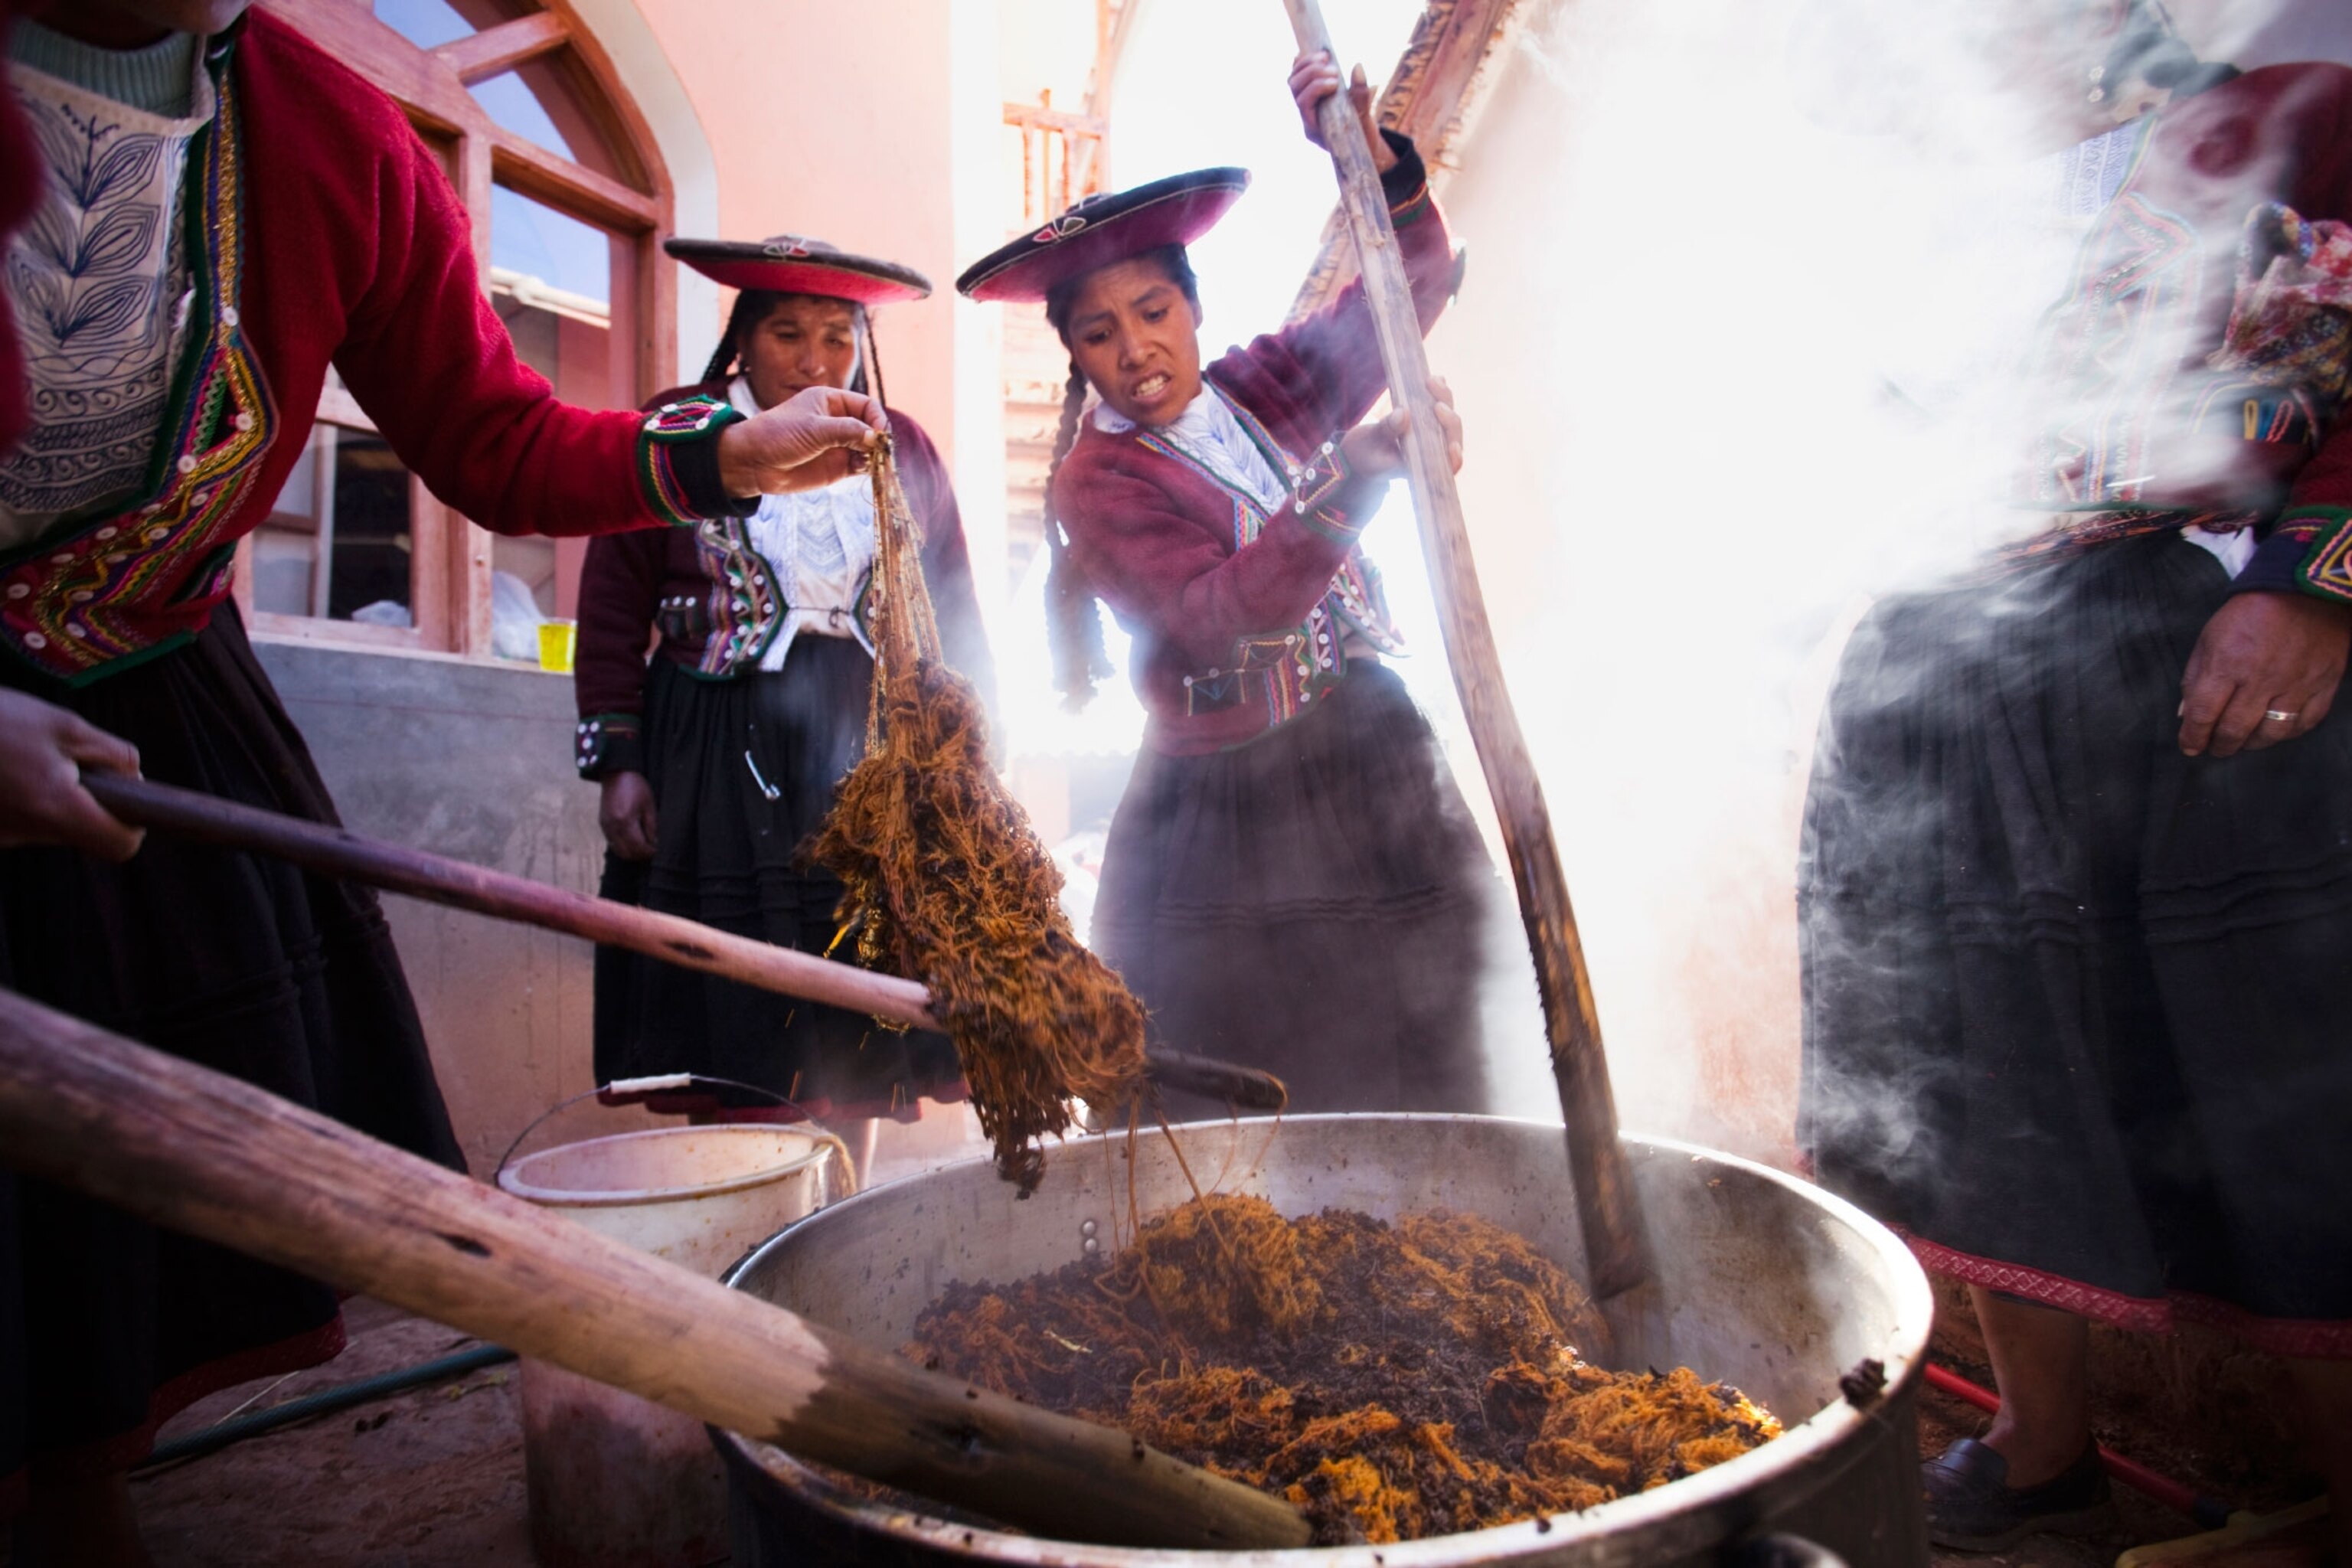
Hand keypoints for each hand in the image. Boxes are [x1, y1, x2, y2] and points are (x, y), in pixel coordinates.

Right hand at [0, 689, 143, 859]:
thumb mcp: (62, 724)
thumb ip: (111, 754)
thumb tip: (136, 779)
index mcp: (55, 807)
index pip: (119, 846)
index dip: (132, 823)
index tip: (124, 794)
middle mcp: (24, 833)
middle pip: (81, 832)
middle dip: (85, 798)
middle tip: (63, 758)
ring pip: (47, 824)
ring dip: (50, 794)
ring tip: (22, 757)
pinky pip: (18, 819)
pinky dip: (21, 796)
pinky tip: (3, 767)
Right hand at [599, 770, 658, 859]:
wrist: (616, 774)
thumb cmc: (635, 786)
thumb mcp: (649, 805)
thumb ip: (652, 827)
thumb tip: (655, 844)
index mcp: (625, 821)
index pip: (638, 847)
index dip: (649, 852)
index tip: (658, 850)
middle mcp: (612, 827)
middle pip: (627, 853)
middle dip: (640, 855)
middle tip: (651, 850)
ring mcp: (605, 827)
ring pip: (618, 851)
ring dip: (631, 853)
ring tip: (643, 846)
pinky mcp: (603, 825)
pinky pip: (612, 843)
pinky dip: (623, 846)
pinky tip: (633, 840)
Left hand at [715, 385, 889, 497]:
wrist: (752, 463)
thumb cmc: (778, 435)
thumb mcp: (813, 428)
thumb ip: (847, 431)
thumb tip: (877, 438)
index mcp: (832, 401)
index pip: (866, 406)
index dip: (877, 418)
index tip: (880, 434)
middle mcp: (838, 422)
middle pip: (871, 427)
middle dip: (878, 439)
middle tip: (880, 452)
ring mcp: (839, 445)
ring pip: (869, 448)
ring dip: (875, 456)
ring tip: (871, 463)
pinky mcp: (837, 467)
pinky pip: (861, 466)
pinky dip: (867, 468)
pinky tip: (862, 470)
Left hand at [1290, 49, 1397, 172]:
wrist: (1362, 143)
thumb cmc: (1363, 137)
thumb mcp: (1365, 120)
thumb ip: (1361, 97)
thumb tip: (1357, 67)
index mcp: (1313, 128)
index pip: (1303, 104)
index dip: (1316, 88)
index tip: (1336, 83)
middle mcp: (1306, 115)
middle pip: (1295, 89)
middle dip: (1312, 73)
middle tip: (1335, 70)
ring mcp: (1306, 104)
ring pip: (1294, 81)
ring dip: (1307, 64)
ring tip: (1327, 57)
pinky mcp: (1310, 93)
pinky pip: (1299, 77)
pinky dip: (1304, 63)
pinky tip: (1316, 54)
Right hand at [1338, 376, 1463, 481]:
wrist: (1357, 450)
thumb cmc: (1362, 454)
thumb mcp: (1369, 442)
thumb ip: (1386, 430)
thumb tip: (1404, 413)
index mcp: (1418, 467)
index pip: (1445, 466)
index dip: (1454, 458)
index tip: (1453, 446)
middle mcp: (1429, 453)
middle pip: (1452, 438)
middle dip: (1449, 420)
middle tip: (1437, 404)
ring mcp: (1430, 436)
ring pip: (1448, 420)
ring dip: (1444, 399)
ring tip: (1432, 381)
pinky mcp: (1425, 422)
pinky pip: (1440, 408)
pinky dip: (1439, 393)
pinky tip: (1437, 379)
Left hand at [2178, 592, 2350, 756]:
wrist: (2301, 589)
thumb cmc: (2249, 613)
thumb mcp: (2209, 638)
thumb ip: (2196, 677)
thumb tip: (2187, 715)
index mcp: (2227, 664)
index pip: (2204, 714)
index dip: (2193, 737)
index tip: (2190, 747)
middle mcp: (2261, 678)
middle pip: (2236, 729)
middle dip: (2221, 745)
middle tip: (2216, 748)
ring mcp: (2296, 683)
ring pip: (2272, 732)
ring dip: (2253, 743)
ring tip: (2243, 741)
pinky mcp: (2324, 682)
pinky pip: (2306, 722)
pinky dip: (2288, 732)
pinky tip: (2275, 730)